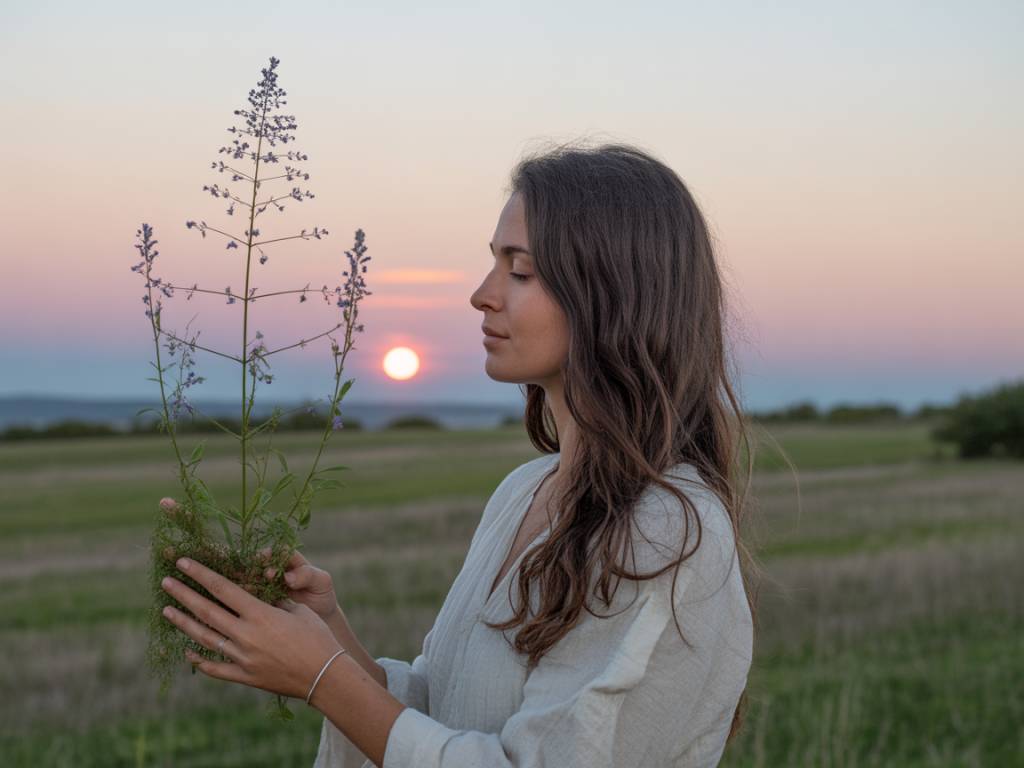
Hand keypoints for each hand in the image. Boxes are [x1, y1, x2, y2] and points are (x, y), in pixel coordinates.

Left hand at [160, 555, 345, 700]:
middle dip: (184, 594)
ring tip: (166, 611)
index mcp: (260, 614)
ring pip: (205, 638)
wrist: (325, 676)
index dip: (201, 574)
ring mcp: (243, 658)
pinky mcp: (245, 676)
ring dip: (184, 623)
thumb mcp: (297, 611)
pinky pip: (216, 668)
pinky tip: (187, 650)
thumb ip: (272, 603)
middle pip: (207, 611)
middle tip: (166, 582)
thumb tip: (255, 597)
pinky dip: (199, 659)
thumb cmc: (318, 638)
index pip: (223, 588)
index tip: (183, 562)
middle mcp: (246, 635)